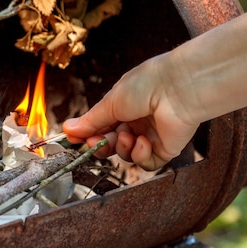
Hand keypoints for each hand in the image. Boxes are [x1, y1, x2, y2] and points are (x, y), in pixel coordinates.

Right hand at [62, 56, 199, 170]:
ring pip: (126, 155)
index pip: (100, 127)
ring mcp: (151, 136)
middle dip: (101, 144)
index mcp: (123, 107)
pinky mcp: (165, 148)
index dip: (88, 135)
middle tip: (95, 142)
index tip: (75, 139)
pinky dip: (141, 155)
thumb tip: (67, 129)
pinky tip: (143, 141)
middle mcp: (137, 122)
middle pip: (111, 144)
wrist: (179, 87)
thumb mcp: (111, 102)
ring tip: (128, 135)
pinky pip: (146, 162)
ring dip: (122, 147)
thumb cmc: (147, 84)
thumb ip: (91, 121)